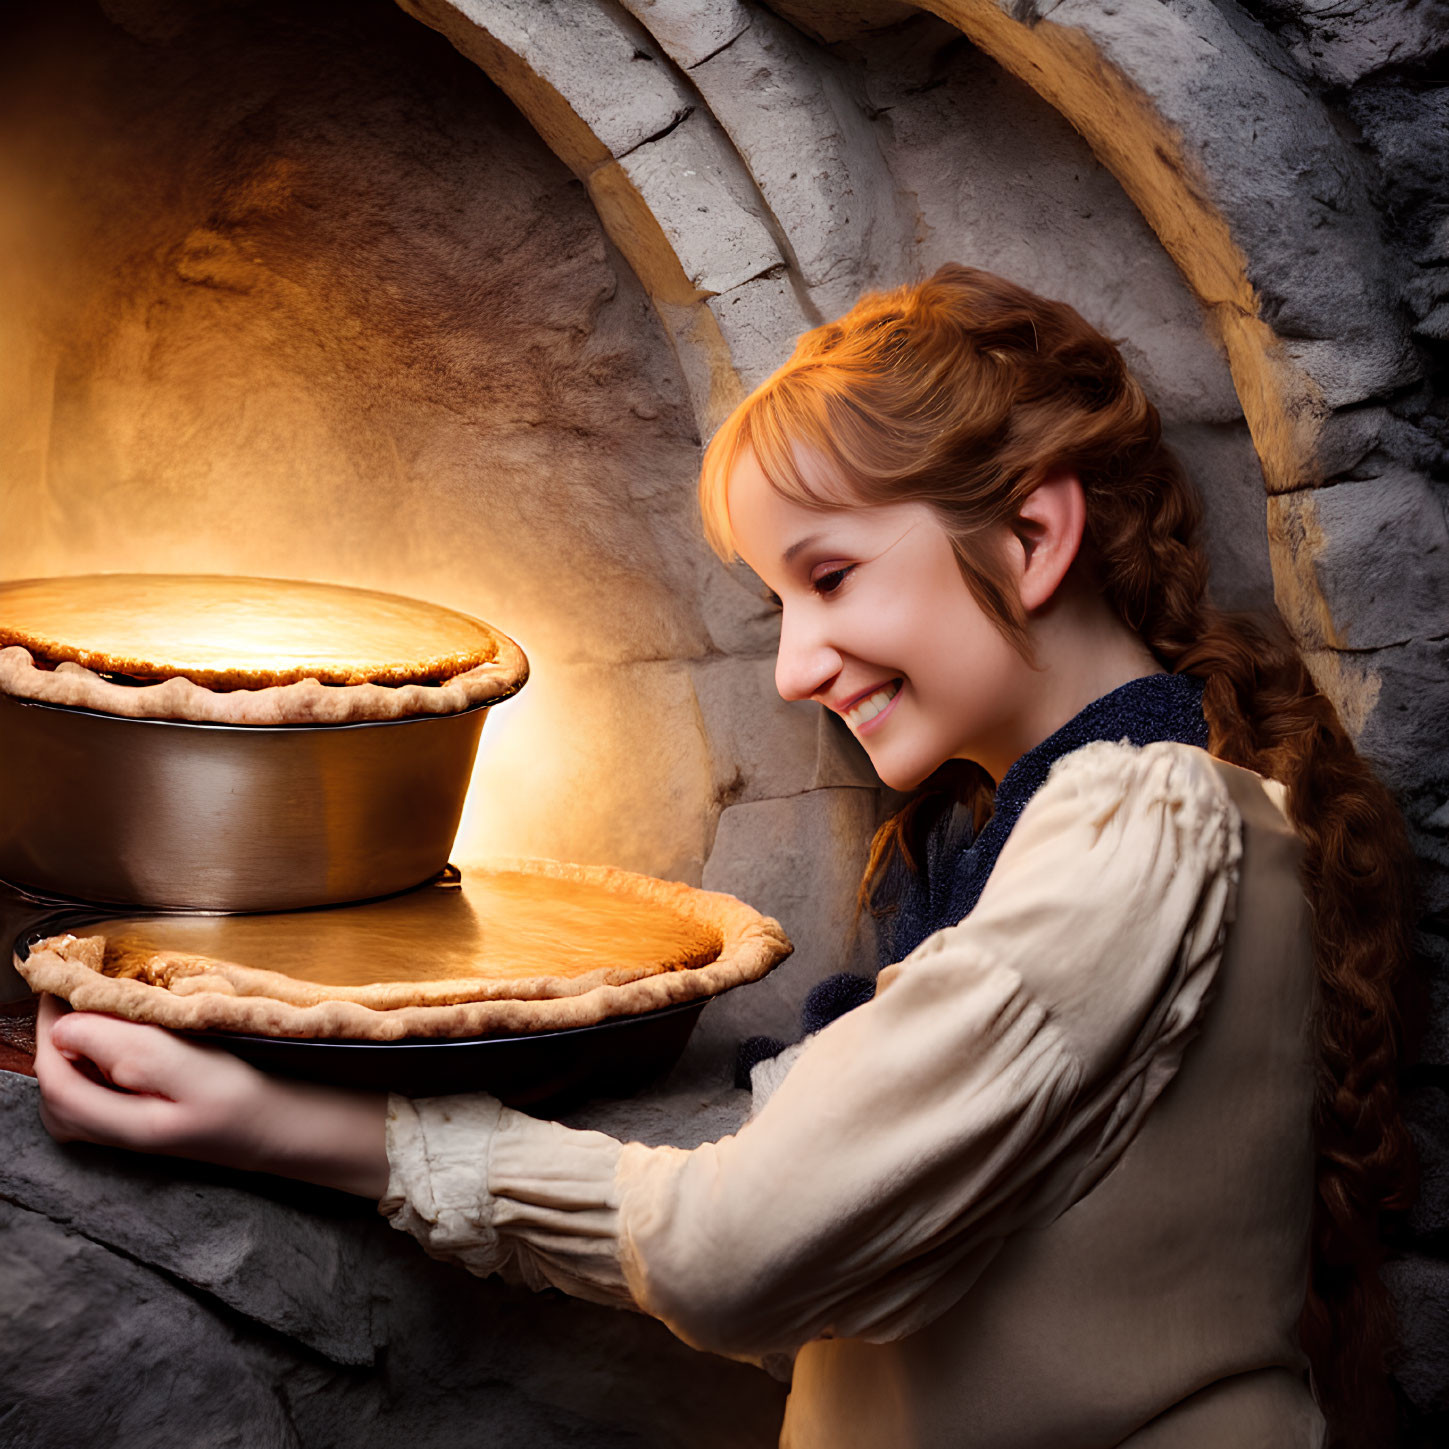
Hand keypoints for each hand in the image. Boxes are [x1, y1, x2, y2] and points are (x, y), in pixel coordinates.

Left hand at [35, 994, 389, 1197]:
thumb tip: (68, 1026)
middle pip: (55, 1079)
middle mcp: (111, 1132)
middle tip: (77, 982)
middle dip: (57, 1029)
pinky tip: (124, 1031)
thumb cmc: (252, 1101)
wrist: (293, 1132)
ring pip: (73, 1084)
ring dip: (75, 1041)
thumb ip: (131, 1050)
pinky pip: (97, 1085)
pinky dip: (96, 1053)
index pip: (53, 1069)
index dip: (51, 1020)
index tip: (64, 974)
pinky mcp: (144, 1117)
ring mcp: (126, 1127)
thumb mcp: (196, 1071)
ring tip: (96, 1002)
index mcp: (119, 1123)